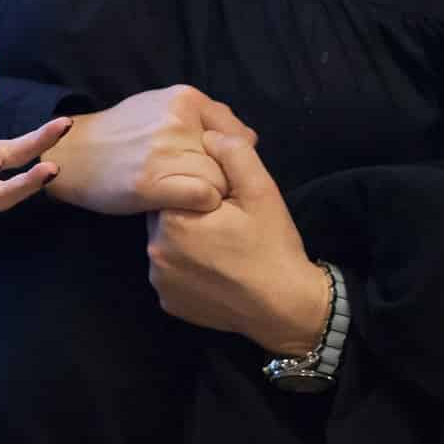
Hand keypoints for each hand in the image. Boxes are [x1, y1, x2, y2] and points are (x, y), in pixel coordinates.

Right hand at [43, 84, 256, 214]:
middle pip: (231, 160)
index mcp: (184, 98)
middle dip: (223, 178)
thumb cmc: (121, 135)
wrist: (73, 154)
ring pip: (221, 181)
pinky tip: (184, 207)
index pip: (238, 135)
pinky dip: (201, 207)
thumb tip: (250, 138)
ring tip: (190, 198)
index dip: (233, 160)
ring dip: (212, 196)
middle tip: (203, 189)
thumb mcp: (160, 109)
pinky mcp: (153, 182)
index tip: (217, 173)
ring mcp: (165, 151)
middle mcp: (178, 120)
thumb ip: (202, 119)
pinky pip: (205, 197)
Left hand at [145, 131, 329, 355]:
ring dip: (185, 241)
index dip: (198, 189)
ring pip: (166, 245)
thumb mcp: (261, 191)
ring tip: (219, 246)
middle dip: (189, 213)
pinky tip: (213, 268)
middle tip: (223, 223)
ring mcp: (160, 282)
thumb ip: (234, 154)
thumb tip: (209, 134)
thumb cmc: (273, 246)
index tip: (220, 201)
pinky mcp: (169, 302)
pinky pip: (171, 274)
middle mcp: (156, 252)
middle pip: (166, 216)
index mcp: (174, 220)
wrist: (287, 309)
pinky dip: (186, 268)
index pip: (172, 188)